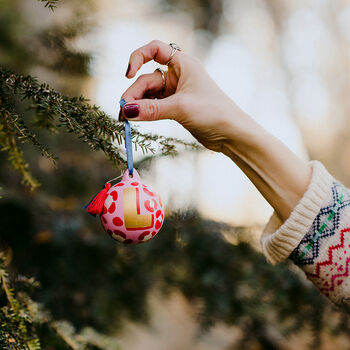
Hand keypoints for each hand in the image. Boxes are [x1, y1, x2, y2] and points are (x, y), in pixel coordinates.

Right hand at [119, 40, 247, 151]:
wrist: (231, 133)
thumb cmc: (213, 113)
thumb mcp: (180, 108)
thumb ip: (151, 110)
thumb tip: (126, 111)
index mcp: (183, 64)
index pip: (154, 49)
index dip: (137, 58)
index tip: (128, 74)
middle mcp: (178, 75)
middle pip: (147, 79)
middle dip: (134, 94)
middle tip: (123, 112)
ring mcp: (175, 92)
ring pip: (148, 94)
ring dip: (136, 105)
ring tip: (125, 119)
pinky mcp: (175, 107)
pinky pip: (154, 106)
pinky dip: (144, 112)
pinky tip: (136, 119)